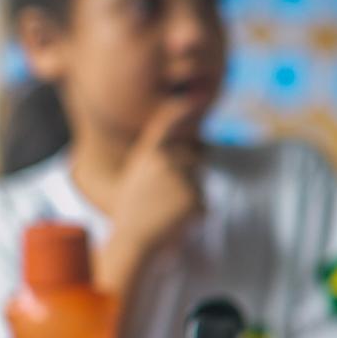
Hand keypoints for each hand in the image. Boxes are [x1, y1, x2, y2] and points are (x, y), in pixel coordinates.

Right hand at [94, 100, 204, 295]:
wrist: (132, 239)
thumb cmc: (133, 211)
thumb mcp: (139, 178)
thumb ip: (159, 162)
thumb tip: (192, 154)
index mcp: (148, 154)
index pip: (166, 125)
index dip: (182, 109)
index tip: (196, 97)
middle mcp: (165, 161)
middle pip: (193, 161)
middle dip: (188, 179)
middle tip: (163, 199)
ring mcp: (180, 178)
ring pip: (199, 185)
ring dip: (190, 200)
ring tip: (167, 210)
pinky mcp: (193, 197)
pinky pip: (204, 205)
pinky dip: (195, 215)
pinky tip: (176, 220)